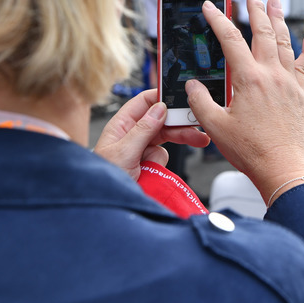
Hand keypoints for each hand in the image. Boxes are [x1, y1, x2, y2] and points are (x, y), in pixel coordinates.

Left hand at [94, 89, 209, 180]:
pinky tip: (155, 171)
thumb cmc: (104, 179)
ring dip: (181, 138)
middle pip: (161, 120)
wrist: (108, 205)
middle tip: (198, 122)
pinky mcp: (148, 163)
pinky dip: (163, 164)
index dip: (162, 97)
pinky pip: (163, 156)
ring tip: (199, 140)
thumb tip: (159, 108)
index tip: (180, 97)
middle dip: (180, 121)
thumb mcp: (123, 153)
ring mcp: (140, 149)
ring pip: (166, 137)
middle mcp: (132, 134)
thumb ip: (142, 130)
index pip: (143, 102)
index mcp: (121, 125)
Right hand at [186, 0, 303, 205]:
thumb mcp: (215, 127)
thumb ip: (200, 102)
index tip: (211, 7)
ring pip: (284, 41)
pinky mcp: (300, 93)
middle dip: (255, 9)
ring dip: (278, 19)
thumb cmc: (252, 151)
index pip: (230, 39)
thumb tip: (192, 85)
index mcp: (248, 80)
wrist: (283, 168)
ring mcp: (288, 82)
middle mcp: (271, 75)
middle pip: (263, 31)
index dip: (218, 19)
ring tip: (274, 2)